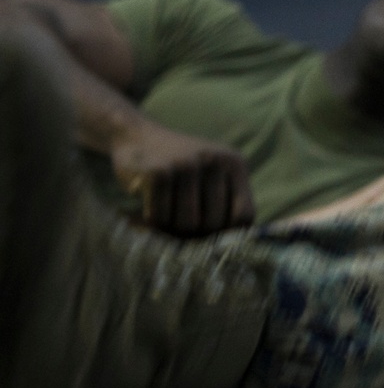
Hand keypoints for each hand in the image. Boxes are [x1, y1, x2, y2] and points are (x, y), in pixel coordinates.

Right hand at [111, 120, 254, 235]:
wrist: (137, 136)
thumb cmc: (181, 170)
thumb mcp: (213, 178)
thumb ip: (227, 205)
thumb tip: (234, 250)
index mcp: (234, 163)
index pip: (243, 216)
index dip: (227, 234)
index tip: (210, 234)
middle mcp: (214, 160)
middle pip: (213, 224)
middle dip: (195, 233)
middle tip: (179, 221)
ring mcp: (185, 164)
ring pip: (186, 225)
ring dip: (172, 228)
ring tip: (165, 211)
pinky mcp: (157, 172)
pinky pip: (160, 218)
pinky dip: (152, 221)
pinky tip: (148, 205)